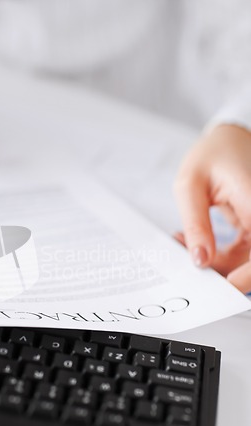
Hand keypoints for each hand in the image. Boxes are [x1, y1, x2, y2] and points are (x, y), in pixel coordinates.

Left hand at [175, 124, 250, 292]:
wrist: (228, 140)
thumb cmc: (210, 155)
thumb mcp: (190, 185)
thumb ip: (195, 223)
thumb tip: (200, 260)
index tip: (228, 284)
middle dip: (228, 273)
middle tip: (194, 269)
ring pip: (249, 260)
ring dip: (218, 265)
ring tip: (183, 246)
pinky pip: (244, 253)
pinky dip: (219, 257)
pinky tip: (194, 244)